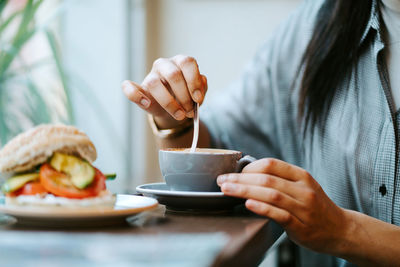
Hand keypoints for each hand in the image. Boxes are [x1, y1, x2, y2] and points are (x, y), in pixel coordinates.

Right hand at [122, 55, 207, 128]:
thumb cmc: (187, 97)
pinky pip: (129, 88)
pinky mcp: (139, 89)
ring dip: (169, 102)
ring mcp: (150, 76)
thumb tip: (199, 90)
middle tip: (190, 111)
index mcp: (180, 62)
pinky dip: (135, 95)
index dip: (194, 81)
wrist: (175, 110)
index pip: (187, 62)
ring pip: (154, 83)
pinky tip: (146, 103)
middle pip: (173, 74)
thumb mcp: (198, 93)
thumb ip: (201, 89)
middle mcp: (164, 65)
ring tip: (179, 115)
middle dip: (184, 96)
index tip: (198, 99)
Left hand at [217, 158, 348, 253]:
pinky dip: (262, 208)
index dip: (249, 167)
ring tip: (227, 190)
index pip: (271, 164)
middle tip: (222, 181)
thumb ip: (281, 180)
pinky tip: (248, 204)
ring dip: (245, 191)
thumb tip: (248, 173)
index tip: (232, 172)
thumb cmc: (315, 207)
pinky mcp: (301, 226)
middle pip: (267, 179)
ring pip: (270, 194)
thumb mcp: (303, 186)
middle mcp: (303, 189)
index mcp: (301, 176)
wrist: (340, 230)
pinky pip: (279, 215)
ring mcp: (303, 208)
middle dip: (240, 178)